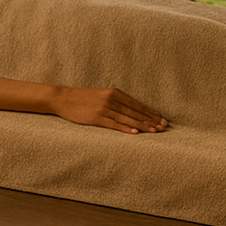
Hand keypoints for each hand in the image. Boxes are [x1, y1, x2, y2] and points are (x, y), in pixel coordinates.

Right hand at [52, 86, 167, 133]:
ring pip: (127, 118)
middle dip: (151, 120)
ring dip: (143, 125)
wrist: (62, 99)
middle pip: (135, 112)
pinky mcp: (96, 117)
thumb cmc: (83, 98)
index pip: (137, 104)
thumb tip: (134, 111)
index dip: (151, 113)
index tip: (162, 120)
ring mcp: (103, 109)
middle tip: (163, 127)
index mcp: (114, 93)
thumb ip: (116, 101)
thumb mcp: (101, 95)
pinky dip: (126, 128)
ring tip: (154, 131)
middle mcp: (111, 100)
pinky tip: (135, 132)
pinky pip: (114, 124)